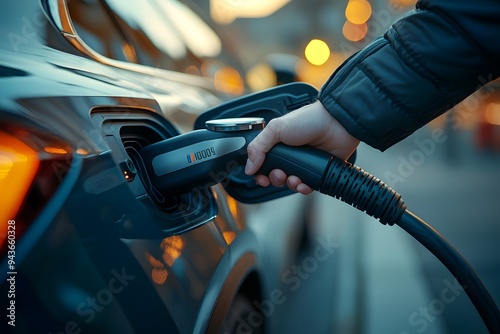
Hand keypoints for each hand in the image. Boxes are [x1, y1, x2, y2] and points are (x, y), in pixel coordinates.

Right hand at [245, 100, 359, 194]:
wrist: (337, 124)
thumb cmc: (309, 120)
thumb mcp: (276, 128)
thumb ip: (258, 147)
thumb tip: (248, 167)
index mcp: (278, 144)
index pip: (263, 164)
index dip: (259, 173)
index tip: (260, 177)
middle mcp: (290, 155)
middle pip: (275, 176)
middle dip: (275, 179)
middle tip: (280, 173)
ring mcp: (303, 164)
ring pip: (290, 184)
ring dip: (289, 184)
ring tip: (294, 178)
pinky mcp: (317, 172)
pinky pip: (307, 187)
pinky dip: (303, 188)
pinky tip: (304, 183)